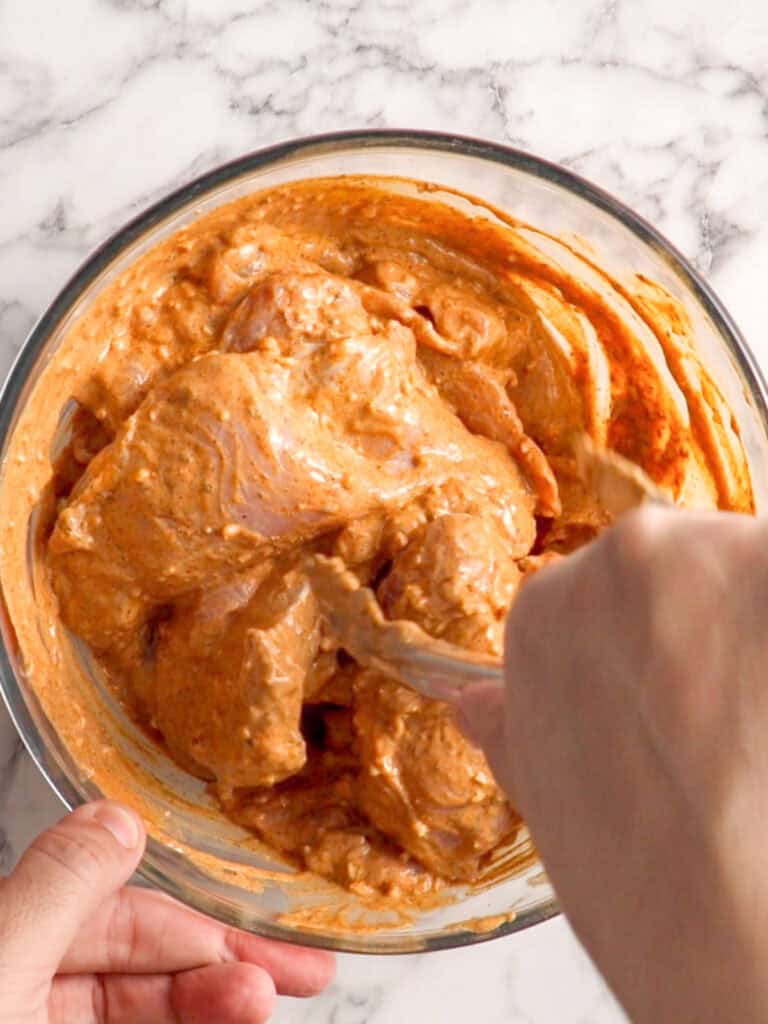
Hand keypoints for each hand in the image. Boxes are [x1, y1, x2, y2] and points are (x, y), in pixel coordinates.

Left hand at [0, 801, 333, 1022]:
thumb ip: (52, 893)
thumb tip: (115, 819)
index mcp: (5, 947)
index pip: (115, 919)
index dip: (197, 926)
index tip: (265, 942)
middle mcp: (18, 993)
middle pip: (139, 973)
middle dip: (220, 970)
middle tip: (299, 978)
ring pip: (139, 1018)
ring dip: (207, 1009)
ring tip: (262, 1005)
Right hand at [460, 507, 767, 1023]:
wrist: (748, 929)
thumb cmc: (658, 890)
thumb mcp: (561, 810)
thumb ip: (515, 736)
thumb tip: (471, 702)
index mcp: (545, 614)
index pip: (611, 600)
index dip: (658, 659)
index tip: (686, 710)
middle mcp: (622, 559)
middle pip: (686, 569)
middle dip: (712, 633)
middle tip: (735, 726)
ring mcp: (715, 553)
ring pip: (750, 573)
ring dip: (760, 634)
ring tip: (760, 727)